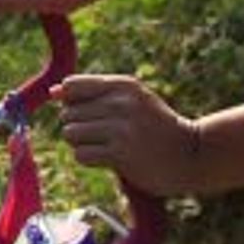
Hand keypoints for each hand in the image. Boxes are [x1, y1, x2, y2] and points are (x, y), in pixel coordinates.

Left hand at [57, 72, 210, 196]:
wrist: (190, 155)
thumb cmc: (156, 127)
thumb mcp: (133, 99)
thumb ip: (94, 93)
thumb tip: (53, 92)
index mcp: (124, 85)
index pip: (72, 86)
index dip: (71, 102)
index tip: (88, 114)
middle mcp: (122, 103)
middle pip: (68, 113)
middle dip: (78, 126)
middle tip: (102, 134)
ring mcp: (121, 129)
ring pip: (71, 133)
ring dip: (82, 143)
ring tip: (104, 146)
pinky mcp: (120, 154)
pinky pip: (81, 154)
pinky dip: (89, 158)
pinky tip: (108, 158)